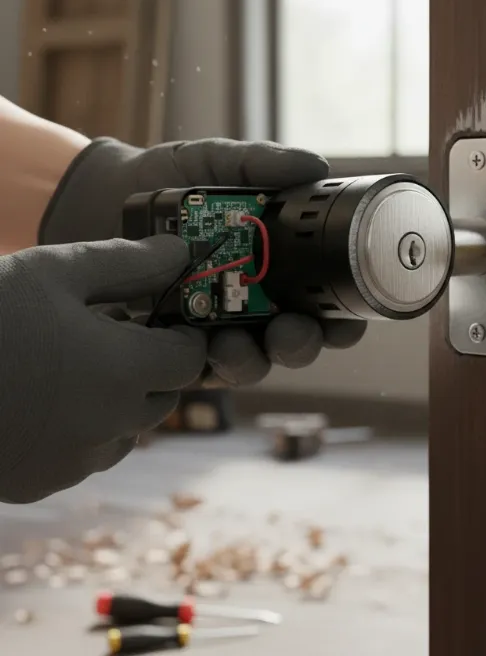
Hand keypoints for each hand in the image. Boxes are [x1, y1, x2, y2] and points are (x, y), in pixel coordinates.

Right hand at [0, 236, 205, 502]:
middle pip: (164, 395)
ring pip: (128, 429)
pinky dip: (83, 430)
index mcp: (123, 371)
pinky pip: (87, 455)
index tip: (161, 316)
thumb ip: (130, 264)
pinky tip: (42, 400)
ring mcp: (75, 462)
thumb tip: (181, 254)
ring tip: (70, 364)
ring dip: (119, 400)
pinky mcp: (41, 484)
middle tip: (109, 332)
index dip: (183, 334)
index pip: (190, 358)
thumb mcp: (55, 272)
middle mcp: (110, 426)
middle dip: (151, 364)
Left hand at [39, 138, 367, 385]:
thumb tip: (317, 166)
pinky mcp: (175, 346)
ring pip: (254, 362)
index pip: (324, 299)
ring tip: (235, 342)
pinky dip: (207, 364)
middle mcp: (256, 301)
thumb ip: (263, 163)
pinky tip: (199, 345)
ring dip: (254, 359)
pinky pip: (201, 370)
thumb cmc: (166, 178)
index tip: (346, 316)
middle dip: (303, 343)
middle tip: (292, 330)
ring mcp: (217, 326)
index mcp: (277, 263)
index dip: (344, 315)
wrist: (95, 194)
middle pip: (298, 339)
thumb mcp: (216, 162)